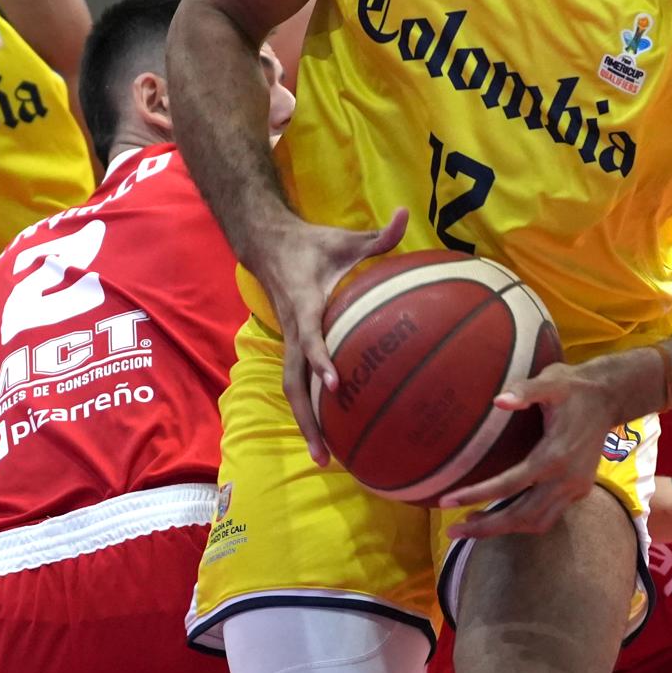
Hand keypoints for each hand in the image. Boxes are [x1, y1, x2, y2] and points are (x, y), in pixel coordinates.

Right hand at [249, 208, 408, 464]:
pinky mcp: (291, 347)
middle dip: (307, 418)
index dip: (321, 360)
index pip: (310, 338)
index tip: (335, 385)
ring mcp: (289, 341)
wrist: (267, 245)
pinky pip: (295, 384)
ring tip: (325, 458)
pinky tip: (327, 435)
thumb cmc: (313, 245)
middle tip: (326, 453)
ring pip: (290, 389)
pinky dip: (307, 410)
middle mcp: (293, 330)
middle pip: (292, 382)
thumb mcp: (345, 238)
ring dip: (304, 424)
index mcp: (305, 304)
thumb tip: (404, 214)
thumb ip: (378, 235)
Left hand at [441, 350, 649, 539]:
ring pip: (537, 522)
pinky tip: (502, 517)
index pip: (510, 485)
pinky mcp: (580, 491)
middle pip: (522, 515)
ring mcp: (576, 489)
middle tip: (453, 530)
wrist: (610, 397)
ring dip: (504, 529)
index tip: (447, 501)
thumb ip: (524, 390)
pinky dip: (524, 522)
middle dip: (486, 526)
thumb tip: (498, 401)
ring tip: (471, 526)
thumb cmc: (574, 387)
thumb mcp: (550, 381)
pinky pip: (549, 516)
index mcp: (555, 455)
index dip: (477, 495)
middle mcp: (566, 479)